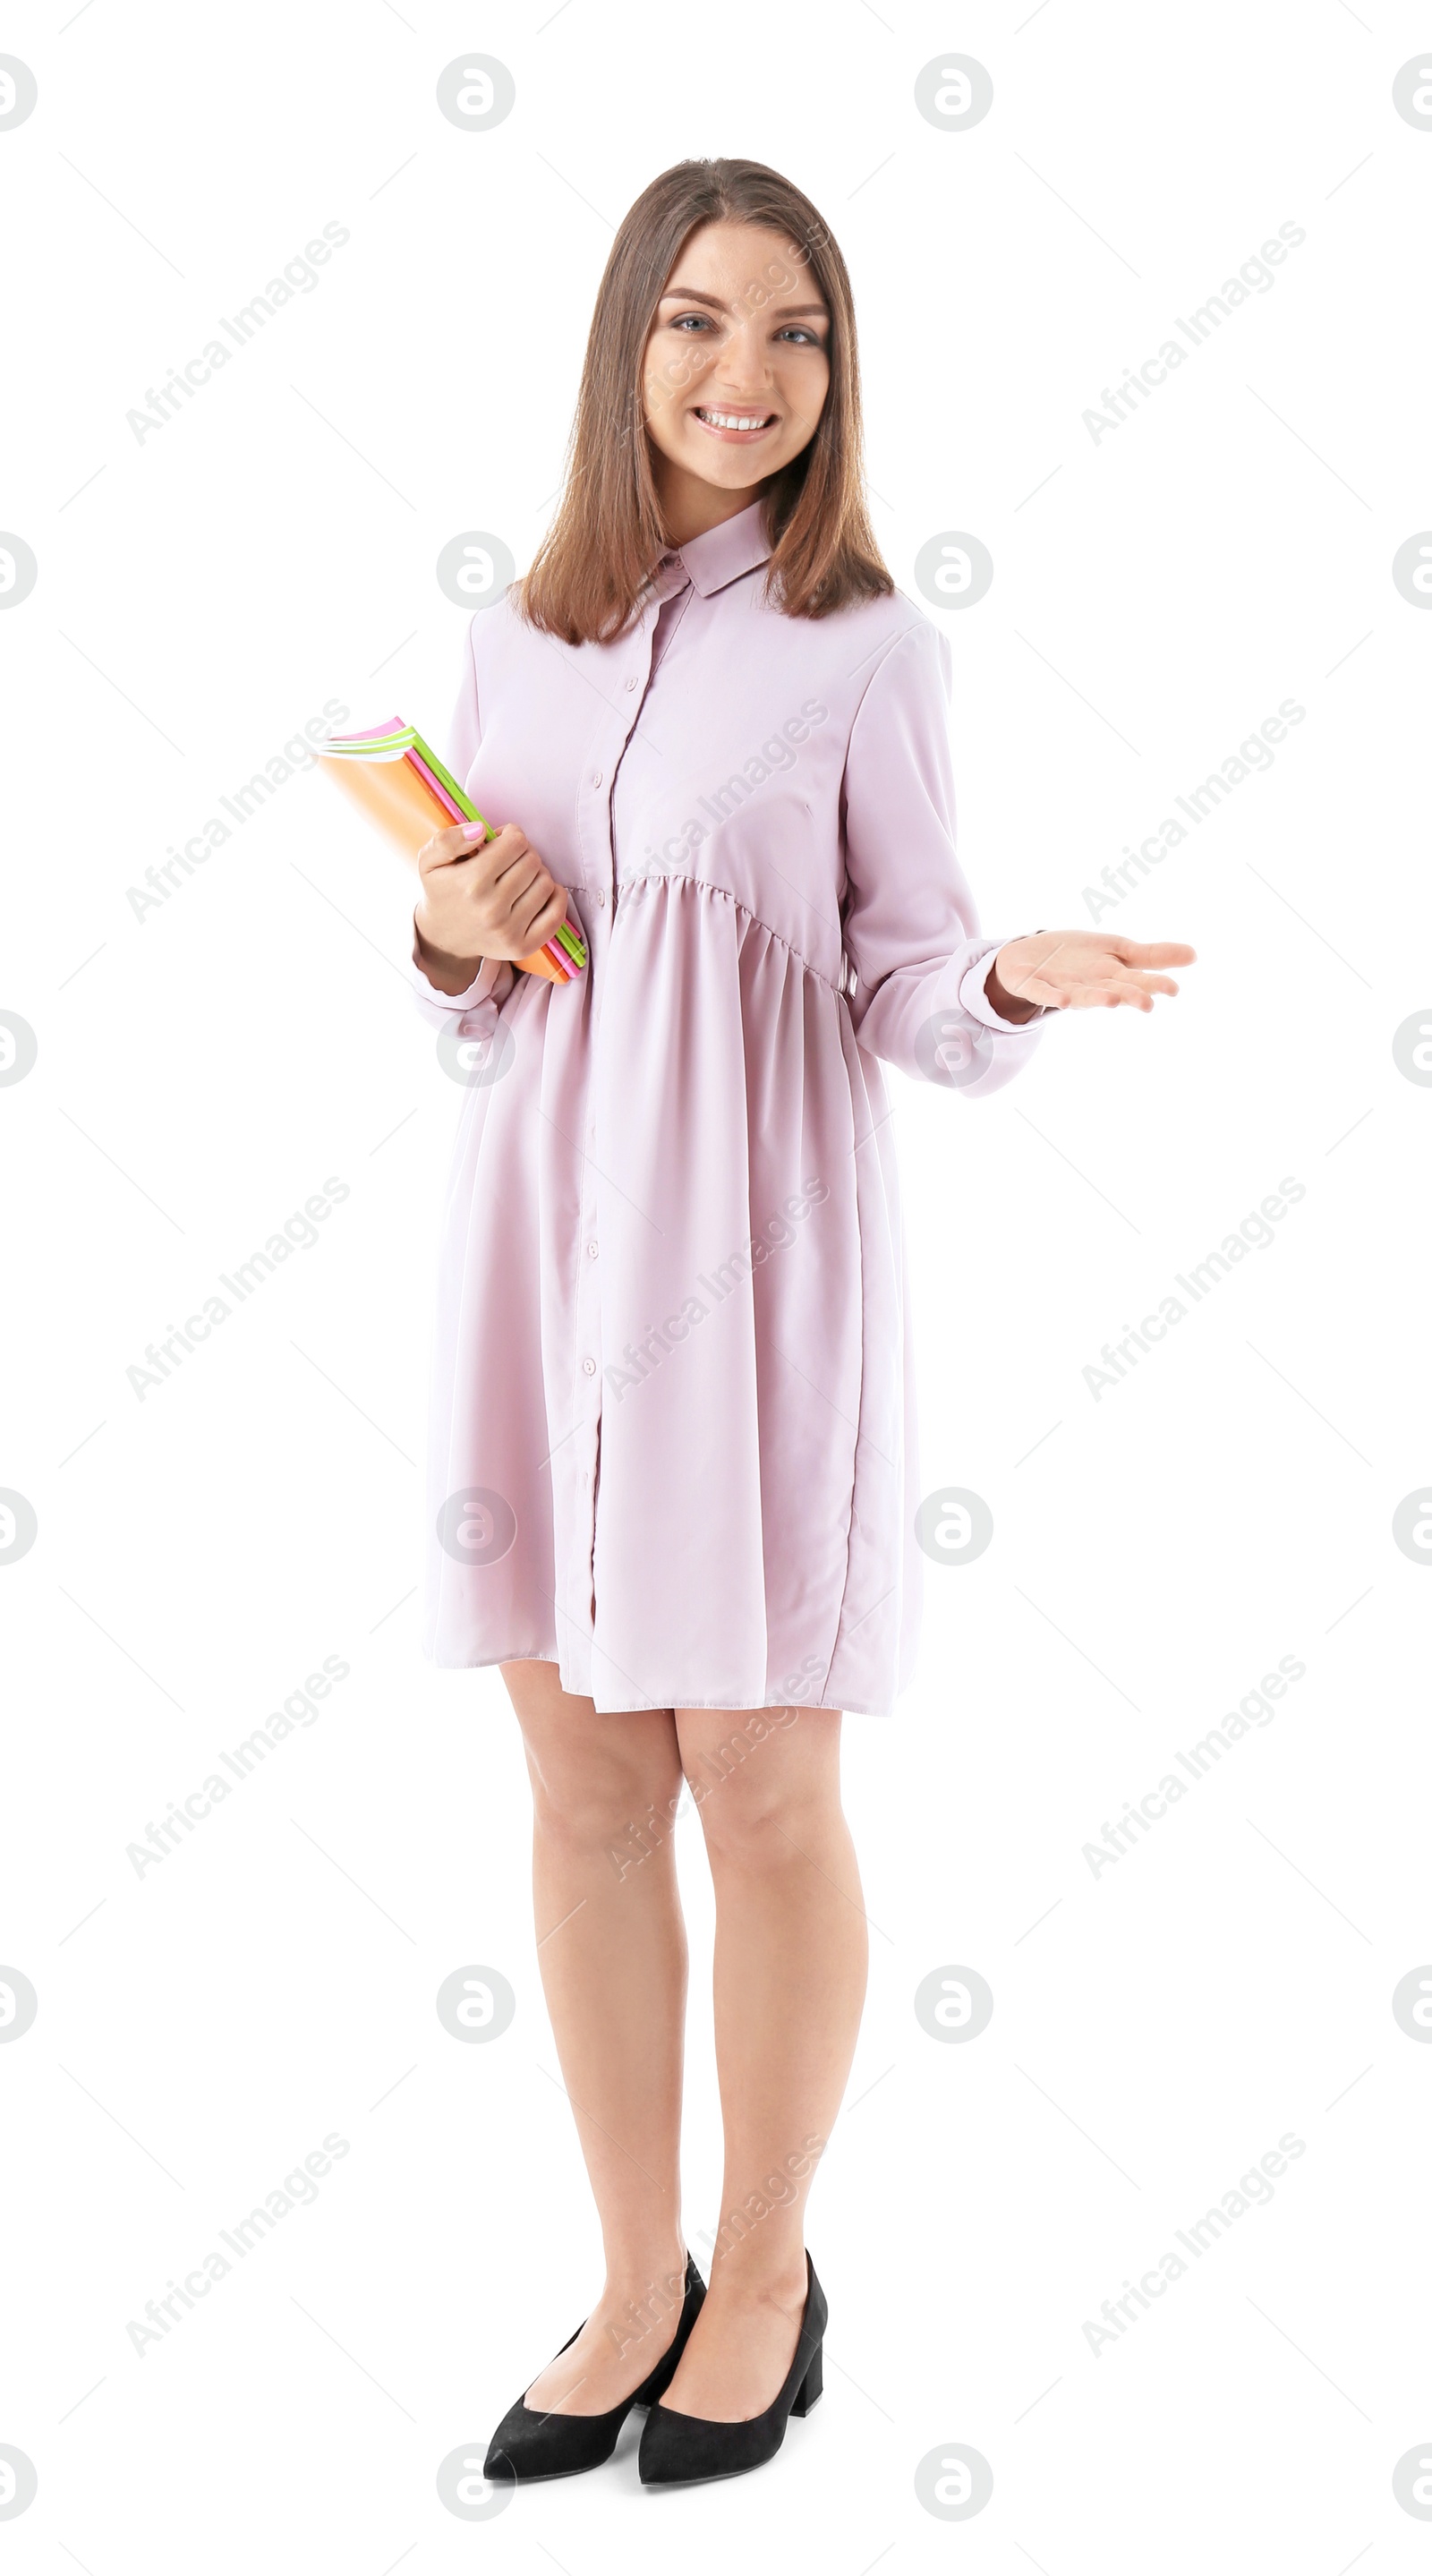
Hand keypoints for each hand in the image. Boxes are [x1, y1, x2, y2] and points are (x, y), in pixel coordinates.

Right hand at [413, 819, 569, 976]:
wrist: (443, 938)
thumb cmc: (441, 892)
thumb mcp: (429, 861)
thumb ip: (448, 840)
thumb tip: (480, 829)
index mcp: (471, 883)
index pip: (516, 843)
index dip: (511, 835)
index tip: (502, 840)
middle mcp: (491, 909)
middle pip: (532, 861)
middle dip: (524, 853)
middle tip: (510, 859)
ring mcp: (508, 931)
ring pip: (546, 883)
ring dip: (537, 874)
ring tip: (519, 877)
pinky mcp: (521, 947)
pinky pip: (556, 915)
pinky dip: (555, 898)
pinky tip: (538, 891)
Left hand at [989, 931, 1195, 1017]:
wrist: (1030, 957)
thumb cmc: (1080, 957)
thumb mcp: (1119, 951)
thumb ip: (1154, 956)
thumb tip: (1195, 954)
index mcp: (1112, 977)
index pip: (1137, 980)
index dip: (1153, 984)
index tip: (1173, 989)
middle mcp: (1090, 987)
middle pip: (1113, 990)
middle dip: (1129, 996)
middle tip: (1148, 1003)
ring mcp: (1062, 987)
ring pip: (1081, 996)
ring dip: (1095, 999)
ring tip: (1111, 1001)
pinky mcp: (1034, 984)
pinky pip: (1042, 992)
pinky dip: (1051, 996)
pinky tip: (1061, 1001)